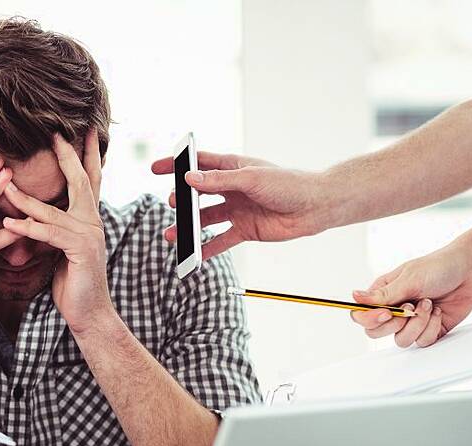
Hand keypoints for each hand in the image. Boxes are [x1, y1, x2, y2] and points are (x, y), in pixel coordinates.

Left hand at [2, 130, 112, 334]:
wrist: (88, 313)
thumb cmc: (72, 282)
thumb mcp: (61, 248)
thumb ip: (54, 228)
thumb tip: (35, 212)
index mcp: (88, 218)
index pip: (89, 179)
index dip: (85, 154)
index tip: (81, 131)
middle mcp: (92, 222)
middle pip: (81, 181)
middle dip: (68, 156)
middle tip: (55, 133)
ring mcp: (89, 235)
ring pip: (53, 209)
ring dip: (25, 197)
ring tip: (3, 183)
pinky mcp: (80, 251)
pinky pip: (49, 234)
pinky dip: (28, 228)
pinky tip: (9, 223)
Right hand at [151, 150, 333, 258]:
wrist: (315, 207)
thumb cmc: (289, 184)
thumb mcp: (251, 178)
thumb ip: (219, 181)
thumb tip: (189, 180)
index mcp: (233, 168)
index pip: (198, 164)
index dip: (176, 166)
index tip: (156, 169)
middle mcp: (232, 188)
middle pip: (198, 194)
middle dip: (181, 200)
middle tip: (172, 204)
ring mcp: (237, 210)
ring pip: (205, 219)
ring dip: (188, 227)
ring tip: (172, 235)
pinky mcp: (244, 230)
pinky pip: (220, 240)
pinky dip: (206, 248)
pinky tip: (193, 255)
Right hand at [349, 244, 471, 347]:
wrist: (469, 271)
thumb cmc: (438, 267)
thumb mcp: (409, 278)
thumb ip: (383, 294)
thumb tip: (354, 297)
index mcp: (383, 295)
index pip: (361, 315)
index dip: (370, 319)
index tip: (387, 313)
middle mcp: (394, 310)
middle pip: (375, 332)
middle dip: (395, 324)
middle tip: (409, 309)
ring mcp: (410, 322)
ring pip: (400, 340)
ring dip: (417, 323)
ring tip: (428, 304)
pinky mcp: (428, 330)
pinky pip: (422, 341)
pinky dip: (431, 327)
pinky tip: (437, 311)